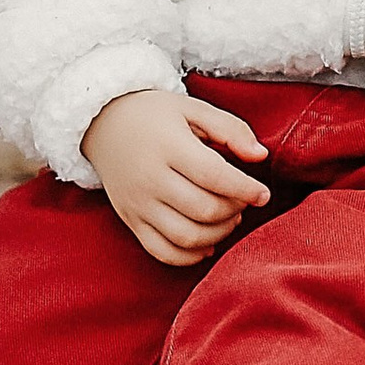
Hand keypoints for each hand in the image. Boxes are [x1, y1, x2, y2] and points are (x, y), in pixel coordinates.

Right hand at [83, 88, 272, 267]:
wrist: (101, 123)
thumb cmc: (153, 114)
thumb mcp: (192, 108)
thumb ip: (230, 129)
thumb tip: (260, 156)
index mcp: (168, 146)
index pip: (214, 176)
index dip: (245, 189)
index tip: (263, 194)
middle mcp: (149, 178)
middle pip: (203, 210)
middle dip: (234, 210)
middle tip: (243, 201)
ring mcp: (137, 204)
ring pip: (186, 236)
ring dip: (218, 234)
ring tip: (228, 218)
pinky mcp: (130, 220)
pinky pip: (162, 252)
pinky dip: (189, 256)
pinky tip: (206, 243)